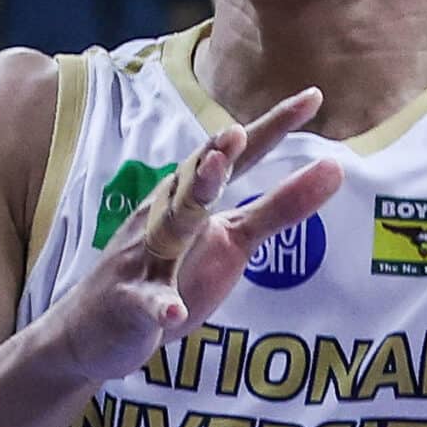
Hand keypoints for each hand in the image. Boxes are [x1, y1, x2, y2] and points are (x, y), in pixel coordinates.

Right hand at [42, 88, 339, 384]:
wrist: (91, 328)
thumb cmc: (167, 272)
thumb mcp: (231, 240)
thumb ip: (280, 206)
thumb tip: (335, 167)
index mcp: (191, 198)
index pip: (235, 157)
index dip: (271, 128)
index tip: (313, 97)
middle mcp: (165, 217)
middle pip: (193, 184)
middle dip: (213, 159)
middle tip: (236, 131)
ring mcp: (144, 259)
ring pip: (168, 229)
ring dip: (188, 204)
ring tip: (210, 178)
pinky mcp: (130, 302)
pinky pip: (147, 302)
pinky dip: (160, 303)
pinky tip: (174, 310)